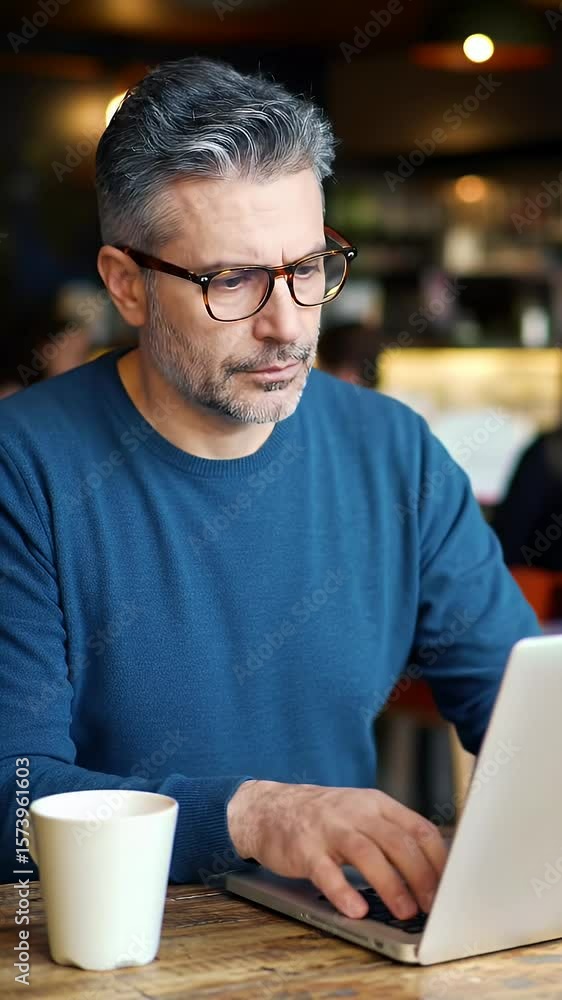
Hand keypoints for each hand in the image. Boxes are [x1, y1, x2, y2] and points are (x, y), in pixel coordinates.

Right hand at [227, 780, 447, 920]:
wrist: (268, 807)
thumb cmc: (323, 817)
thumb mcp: (361, 813)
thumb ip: (392, 834)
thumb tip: (432, 872)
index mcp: (376, 804)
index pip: (419, 828)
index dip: (439, 860)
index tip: (450, 887)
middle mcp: (356, 812)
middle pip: (397, 842)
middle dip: (421, 877)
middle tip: (432, 906)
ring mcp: (329, 828)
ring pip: (367, 853)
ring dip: (390, 885)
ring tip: (405, 912)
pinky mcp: (304, 848)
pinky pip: (326, 871)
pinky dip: (343, 891)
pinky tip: (355, 909)